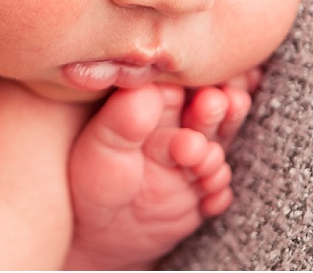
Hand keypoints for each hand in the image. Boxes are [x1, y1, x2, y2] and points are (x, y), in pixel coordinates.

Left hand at [64, 69, 261, 269]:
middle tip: (214, 104)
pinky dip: (218, 196)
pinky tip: (210, 200)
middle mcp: (179, 130)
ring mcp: (193, 163)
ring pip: (217, 150)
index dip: (193, 80)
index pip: (178, 85)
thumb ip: (123, 119)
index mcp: (152, 108)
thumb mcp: (101, 147)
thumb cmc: (94, 179)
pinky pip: (218, 194)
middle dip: (216, 108)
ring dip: (218, 152)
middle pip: (207, 112)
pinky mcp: (202, 195)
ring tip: (207, 158)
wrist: (99, 233)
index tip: (200, 85)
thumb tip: (151, 89)